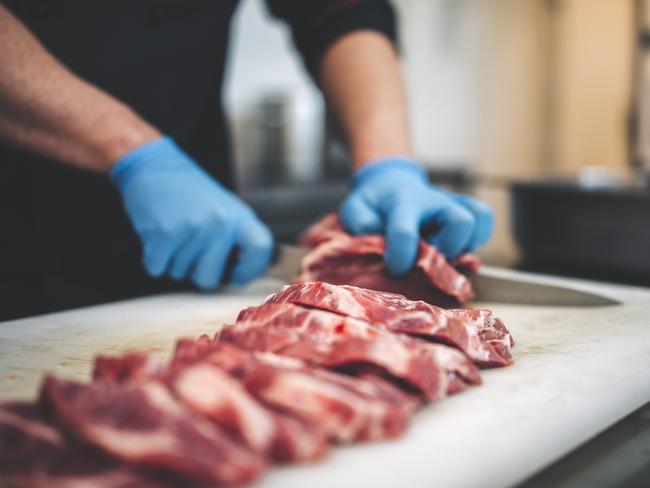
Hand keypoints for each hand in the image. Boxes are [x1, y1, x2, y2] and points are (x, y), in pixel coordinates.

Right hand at [110, 136, 272, 287]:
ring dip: (173, 261)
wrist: (155, 168)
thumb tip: (247, 271)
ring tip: (174, 234)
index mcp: (239, 216)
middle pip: (210, 278)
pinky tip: (158, 236)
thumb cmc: (190, 194)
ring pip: (181, 273)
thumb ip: (237, 238)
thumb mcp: (225, 209)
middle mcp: (220, 223)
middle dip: (196, 273)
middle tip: (190, 251)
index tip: (236, 276)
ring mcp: (193, 228)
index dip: (250, 270)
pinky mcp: (165, 234)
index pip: (261, 249)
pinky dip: (154, 259)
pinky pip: (158, 269)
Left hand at [339, 157, 493, 274]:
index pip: (405, 231)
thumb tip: (376, 237)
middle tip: (430, 260)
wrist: (390, 182)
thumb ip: (360, 223)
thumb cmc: (374, 203)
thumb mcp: (355, 208)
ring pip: (479, 219)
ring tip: (446, 254)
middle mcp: (434, 202)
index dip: (401, 256)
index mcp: (402, 204)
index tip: (395, 268)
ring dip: (467, 244)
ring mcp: (452, 205)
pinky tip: (459, 248)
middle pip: (460, 221)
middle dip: (448, 249)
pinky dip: (478, 238)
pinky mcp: (465, 210)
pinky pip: (485, 220)